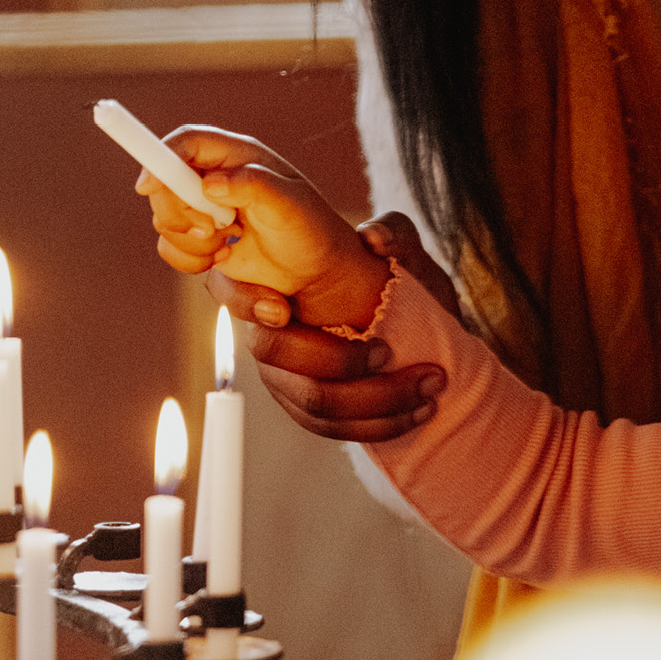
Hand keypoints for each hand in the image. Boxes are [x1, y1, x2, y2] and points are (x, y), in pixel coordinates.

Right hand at [136, 125, 389, 327]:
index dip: (160, 157)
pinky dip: (194, 263)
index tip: (148, 186)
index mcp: (237, 157)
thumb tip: (210, 184)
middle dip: (181, 215)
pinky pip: (174, 252)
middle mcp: (216, 181)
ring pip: (166, 225)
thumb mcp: (291, 205)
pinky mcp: (201, 244)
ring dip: (193, 243)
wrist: (318, 276)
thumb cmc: (311, 232)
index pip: (187, 142)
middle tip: (215, 230)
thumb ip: (253, 185)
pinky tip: (224, 261)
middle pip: (164, 186)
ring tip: (230, 246)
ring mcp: (205, 213)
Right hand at [205, 211, 453, 440]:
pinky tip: (419, 410)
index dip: (245, 301)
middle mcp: (270, 331)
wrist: (425, 327)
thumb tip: (374, 239)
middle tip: (389, 351)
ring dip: (374, 400)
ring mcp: (284, 375)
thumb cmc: (403, 281)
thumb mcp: (406, 251)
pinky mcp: (309, 408)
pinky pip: (333, 427)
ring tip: (427, 385)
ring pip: (313, 401)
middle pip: (276, 355)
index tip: (282, 310)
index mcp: (279, 284)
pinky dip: (380, 424)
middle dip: (336, 360)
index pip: (233, 289)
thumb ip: (395, 233)